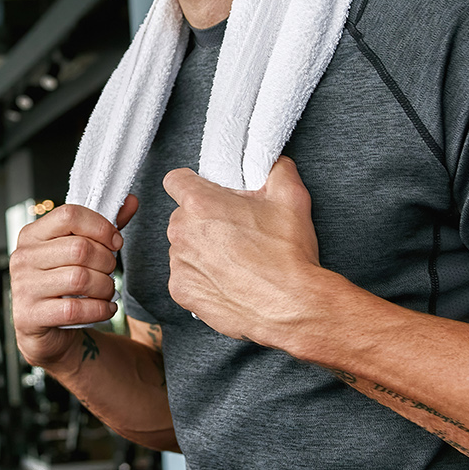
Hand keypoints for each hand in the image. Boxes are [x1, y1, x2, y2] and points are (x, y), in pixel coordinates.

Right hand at [9, 197, 137, 369]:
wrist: (45, 330)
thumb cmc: (64, 286)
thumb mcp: (80, 253)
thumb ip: (103, 228)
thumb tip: (131, 201)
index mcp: (32, 235)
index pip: (69, 215)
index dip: (100, 226)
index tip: (115, 242)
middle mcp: (23, 257)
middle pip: (79, 248)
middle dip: (106, 261)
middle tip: (110, 271)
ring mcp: (23, 287)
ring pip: (80, 278)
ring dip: (105, 287)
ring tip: (107, 291)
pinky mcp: (30, 316)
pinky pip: (74, 310)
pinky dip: (99, 310)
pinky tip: (105, 309)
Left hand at [164, 158, 331, 347]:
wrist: (293, 306)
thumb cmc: (288, 255)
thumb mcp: (291, 197)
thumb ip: (276, 169)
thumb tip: (272, 163)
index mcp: (200, 203)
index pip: (176, 181)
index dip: (192, 184)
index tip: (205, 193)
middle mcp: (182, 232)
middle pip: (183, 216)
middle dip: (204, 220)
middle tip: (235, 231)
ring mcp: (179, 264)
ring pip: (184, 248)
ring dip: (202, 250)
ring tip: (235, 260)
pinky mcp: (182, 292)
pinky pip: (186, 277)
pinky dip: (202, 278)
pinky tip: (228, 280)